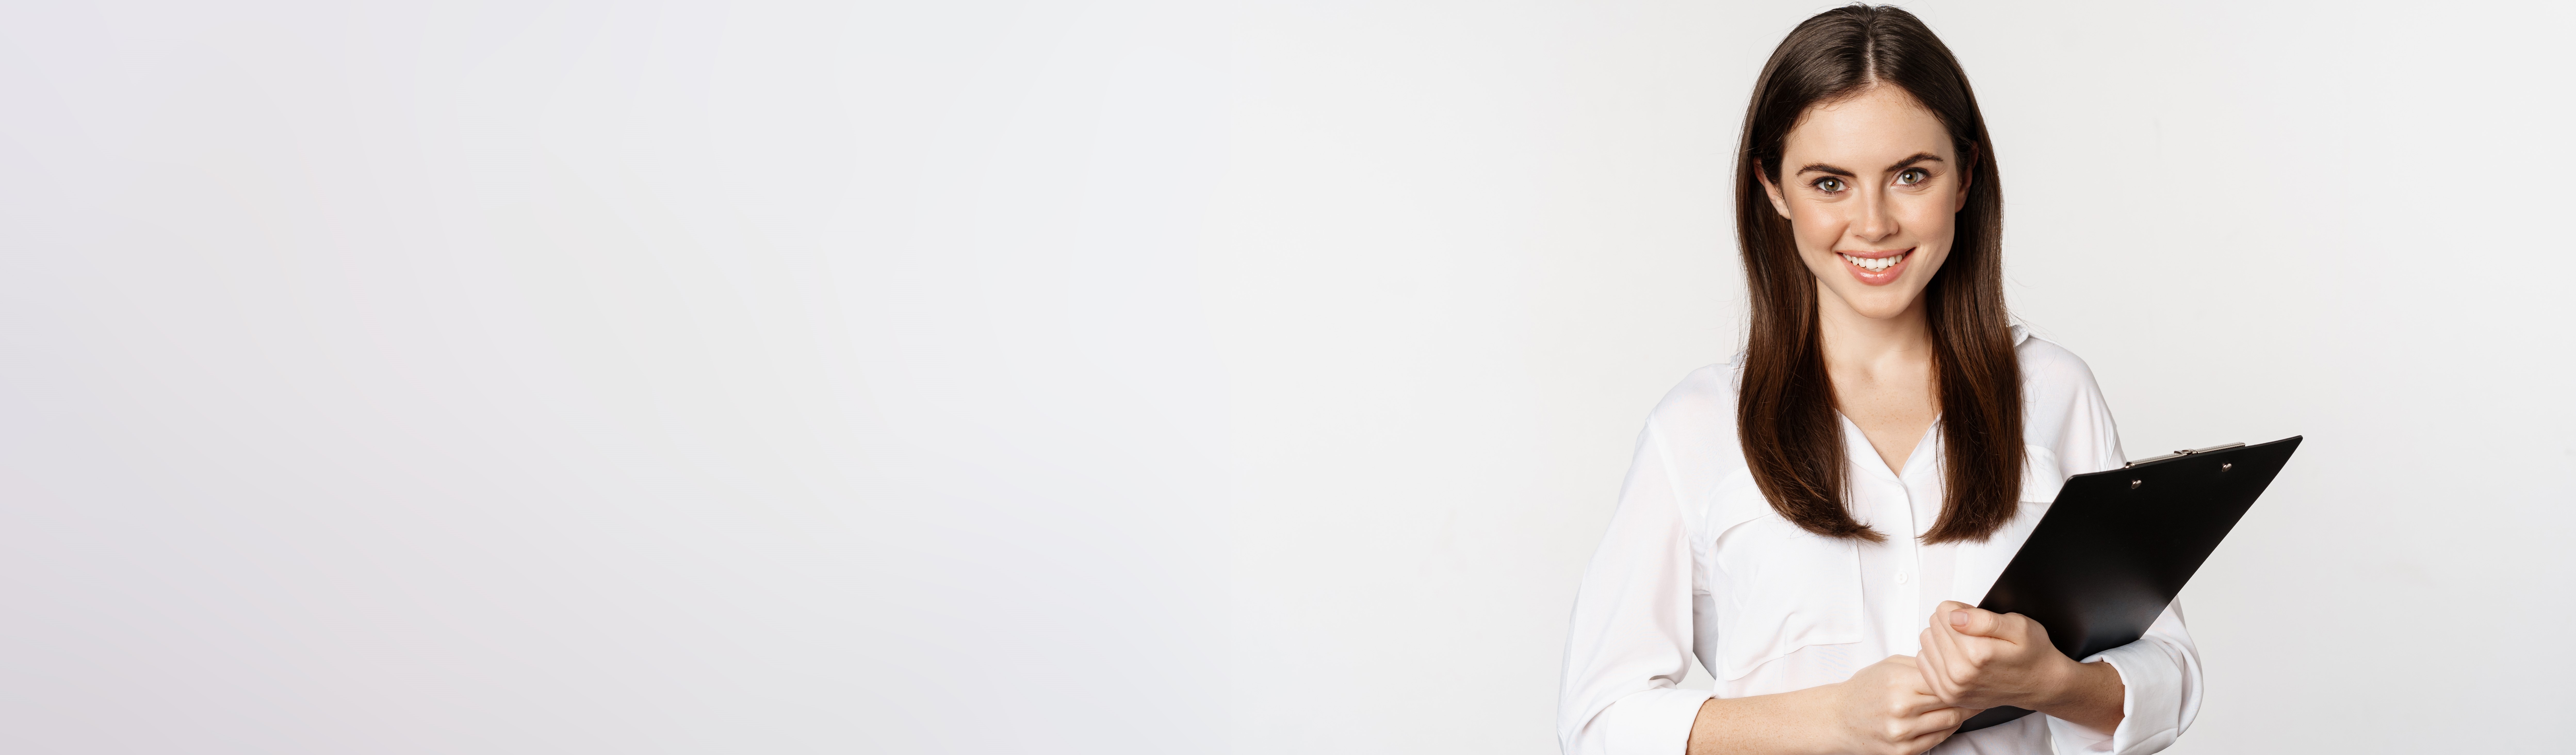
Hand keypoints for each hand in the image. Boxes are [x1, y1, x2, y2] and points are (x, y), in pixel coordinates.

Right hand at [1815, 655, 1976, 754]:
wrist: (1838, 719)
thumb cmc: (1863, 690)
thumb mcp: (1889, 666)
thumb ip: (1921, 665)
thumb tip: (1950, 667)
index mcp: (1899, 683)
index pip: (1945, 682)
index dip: (1961, 680)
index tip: (1970, 679)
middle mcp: (1901, 709)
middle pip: (1951, 704)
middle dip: (1966, 698)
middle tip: (1974, 692)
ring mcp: (1902, 733)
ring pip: (1949, 723)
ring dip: (1961, 715)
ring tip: (1964, 706)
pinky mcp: (1902, 751)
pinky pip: (1938, 740)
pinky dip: (1947, 729)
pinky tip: (1946, 720)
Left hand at [1913, 601, 2077, 710]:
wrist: (2040, 684)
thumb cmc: (2032, 653)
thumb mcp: (2018, 626)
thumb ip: (1984, 620)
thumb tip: (1954, 616)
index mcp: (1977, 654)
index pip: (1944, 612)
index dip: (1960, 608)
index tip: (1974, 616)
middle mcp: (1961, 674)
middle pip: (1934, 626)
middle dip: (1951, 622)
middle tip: (1974, 631)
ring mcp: (1952, 687)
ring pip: (1926, 642)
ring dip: (1942, 638)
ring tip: (1966, 643)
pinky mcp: (1947, 695)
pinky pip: (1923, 663)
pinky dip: (1937, 655)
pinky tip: (1956, 656)